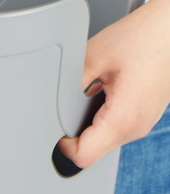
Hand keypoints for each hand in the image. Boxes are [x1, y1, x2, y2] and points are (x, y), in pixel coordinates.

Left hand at [58, 0, 169, 168]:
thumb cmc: (145, 36)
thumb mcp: (94, 56)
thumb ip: (68, 82)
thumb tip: (48, 96)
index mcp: (123, 119)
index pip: (84, 157)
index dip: (62, 146)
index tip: (55, 128)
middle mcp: (137, 127)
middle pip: (93, 150)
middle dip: (74, 134)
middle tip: (67, 104)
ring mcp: (143, 122)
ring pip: (104, 140)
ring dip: (88, 123)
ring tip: (88, 93)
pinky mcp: (145, 114)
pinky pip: (116, 126)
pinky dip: (102, 116)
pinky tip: (101, 92)